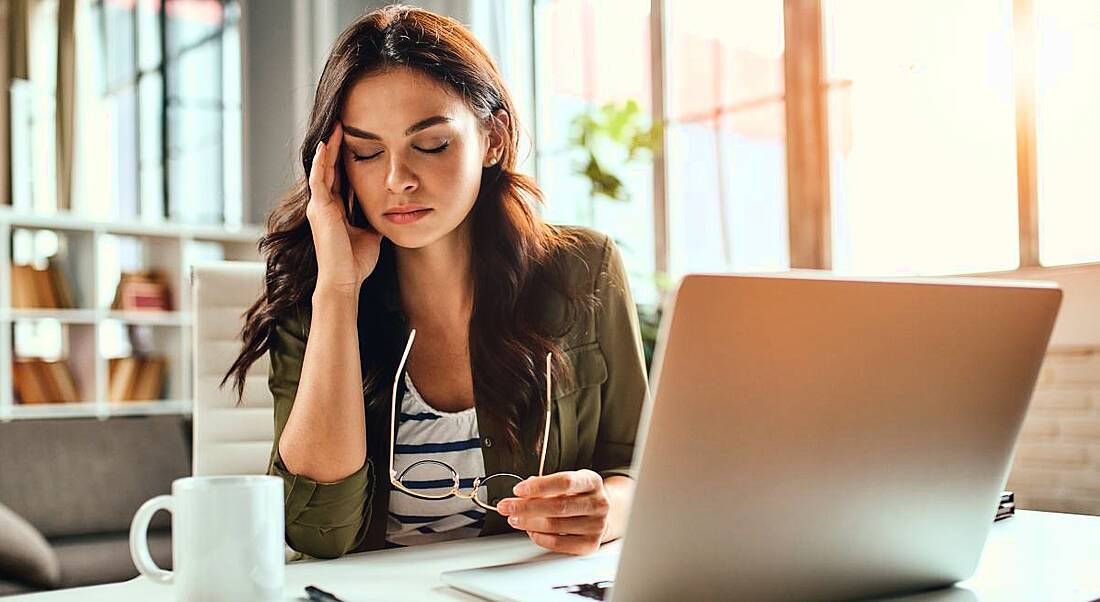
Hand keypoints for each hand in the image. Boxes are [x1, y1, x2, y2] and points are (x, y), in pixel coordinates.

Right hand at [306, 121, 381, 294]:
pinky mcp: (319, 209)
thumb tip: (389, 212)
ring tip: (336, 125)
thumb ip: (374, 221)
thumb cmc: (355, 263)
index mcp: (334, 210)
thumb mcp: (370, 235)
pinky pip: (318, 178)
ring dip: (328, 146)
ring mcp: (319, 206)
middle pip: (328, 167)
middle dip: (334, 145)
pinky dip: (321, 161)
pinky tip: (325, 144)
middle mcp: (323, 205)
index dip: (344, 158)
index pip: (339, 177)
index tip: (354, 139)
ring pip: (322, 168)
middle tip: (342, 122)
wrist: (344, 281)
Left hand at [496, 469, 610, 555]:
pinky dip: (540, 537)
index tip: (518, 490)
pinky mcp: (590, 544)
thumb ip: (546, 486)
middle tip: (507, 507)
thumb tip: (522, 493)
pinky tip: (530, 531)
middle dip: (526, 507)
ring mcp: (596, 525)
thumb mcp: (568, 483)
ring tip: (515, 519)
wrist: (602, 513)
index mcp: (592, 481)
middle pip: (558, 506)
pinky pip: (559, 543)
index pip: (564, 482)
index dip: (539, 487)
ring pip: (555, 526)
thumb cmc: (579, 495)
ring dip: (529, 523)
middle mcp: (598, 503)